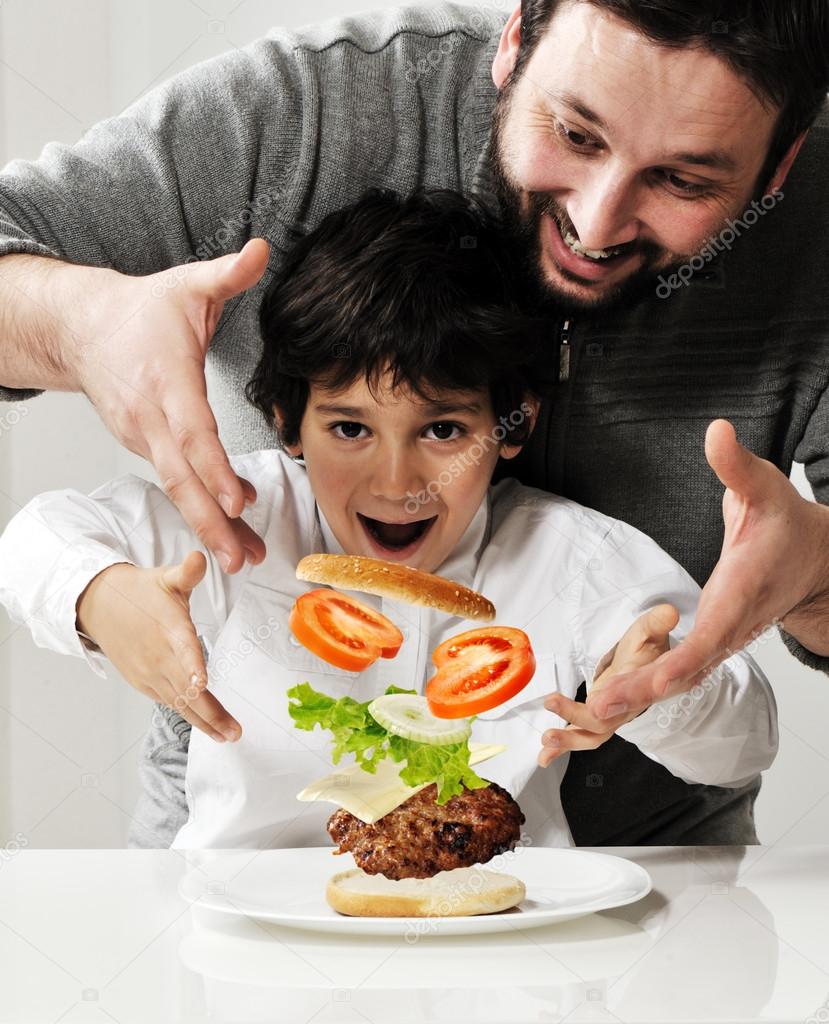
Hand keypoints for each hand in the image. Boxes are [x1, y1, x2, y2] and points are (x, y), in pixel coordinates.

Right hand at [70, 239, 270, 573]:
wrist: (83, 329)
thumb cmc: (141, 311)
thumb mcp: (186, 285)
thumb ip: (226, 273)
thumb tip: (262, 248)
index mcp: (167, 381)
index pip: (193, 433)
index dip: (214, 469)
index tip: (237, 501)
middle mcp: (151, 419)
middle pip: (181, 478)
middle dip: (211, 522)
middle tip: (240, 558)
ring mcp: (144, 437)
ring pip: (178, 488)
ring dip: (208, 526)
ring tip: (240, 558)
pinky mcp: (145, 446)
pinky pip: (175, 482)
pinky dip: (199, 508)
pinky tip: (225, 531)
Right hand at [75, 551, 240, 741]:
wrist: (99, 606)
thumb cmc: (140, 592)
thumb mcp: (166, 578)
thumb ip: (187, 572)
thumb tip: (200, 558)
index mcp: (169, 629)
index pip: (183, 649)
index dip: (192, 666)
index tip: (202, 682)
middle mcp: (159, 656)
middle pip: (186, 689)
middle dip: (210, 712)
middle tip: (233, 732)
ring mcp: (150, 673)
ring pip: (179, 702)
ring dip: (203, 721)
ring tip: (226, 735)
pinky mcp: (143, 682)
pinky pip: (168, 701)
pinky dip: (187, 714)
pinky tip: (205, 725)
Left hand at [538, 604, 678, 765]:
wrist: (651, 668)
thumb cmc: (647, 648)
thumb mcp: (650, 630)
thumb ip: (656, 623)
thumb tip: (669, 612)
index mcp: (643, 685)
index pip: (634, 694)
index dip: (619, 698)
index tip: (597, 701)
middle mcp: (629, 706)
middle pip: (608, 720)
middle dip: (578, 716)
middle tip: (553, 702)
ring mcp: (614, 716)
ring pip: (594, 733)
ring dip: (569, 739)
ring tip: (547, 737)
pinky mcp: (600, 719)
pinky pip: (582, 736)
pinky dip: (562, 749)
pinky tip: (544, 756)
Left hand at [589, 419, 828, 721]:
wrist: (815, 561)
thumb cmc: (787, 526)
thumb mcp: (765, 488)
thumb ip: (737, 465)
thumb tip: (717, 431)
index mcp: (739, 594)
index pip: (708, 640)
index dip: (675, 665)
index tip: (649, 682)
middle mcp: (730, 626)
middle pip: (687, 671)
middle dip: (644, 692)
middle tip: (599, 709)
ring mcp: (722, 639)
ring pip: (682, 678)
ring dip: (641, 696)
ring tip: (594, 714)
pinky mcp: (713, 641)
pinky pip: (680, 672)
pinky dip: (650, 687)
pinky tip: (615, 698)